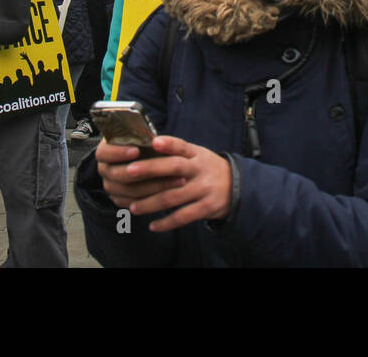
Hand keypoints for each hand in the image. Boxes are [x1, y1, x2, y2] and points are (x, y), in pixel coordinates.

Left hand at [96, 135, 231, 231]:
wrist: (239, 187)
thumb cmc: (207, 169)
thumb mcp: (198, 155)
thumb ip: (177, 153)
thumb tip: (146, 148)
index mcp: (196, 154)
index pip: (181, 146)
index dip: (168, 143)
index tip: (153, 142)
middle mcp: (200, 170)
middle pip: (174, 167)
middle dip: (150, 169)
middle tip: (128, 171)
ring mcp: (203, 189)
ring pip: (172, 197)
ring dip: (150, 203)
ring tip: (133, 207)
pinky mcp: (206, 207)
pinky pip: (182, 217)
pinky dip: (165, 223)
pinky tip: (152, 226)